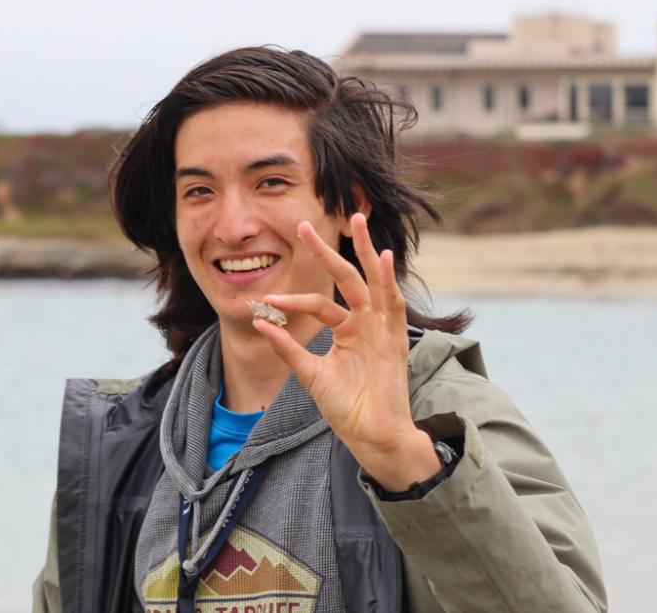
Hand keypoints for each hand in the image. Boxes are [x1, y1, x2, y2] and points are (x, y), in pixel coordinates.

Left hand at [252, 213, 439, 489]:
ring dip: (366, 250)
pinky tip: (384, 258)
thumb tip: (260, 322)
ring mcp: (382, 329)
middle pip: (348, 278)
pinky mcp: (396, 340)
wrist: (370, 436)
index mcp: (347, 330)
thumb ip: (288, 349)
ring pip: (373, 281)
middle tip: (305, 224)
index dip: (292, 300)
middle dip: (327, 251)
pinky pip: (394, 305)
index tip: (267, 300)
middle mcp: (366, 323)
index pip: (319, 303)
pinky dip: (390, 281)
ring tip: (358, 220)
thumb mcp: (309, 374)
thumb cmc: (346, 408)